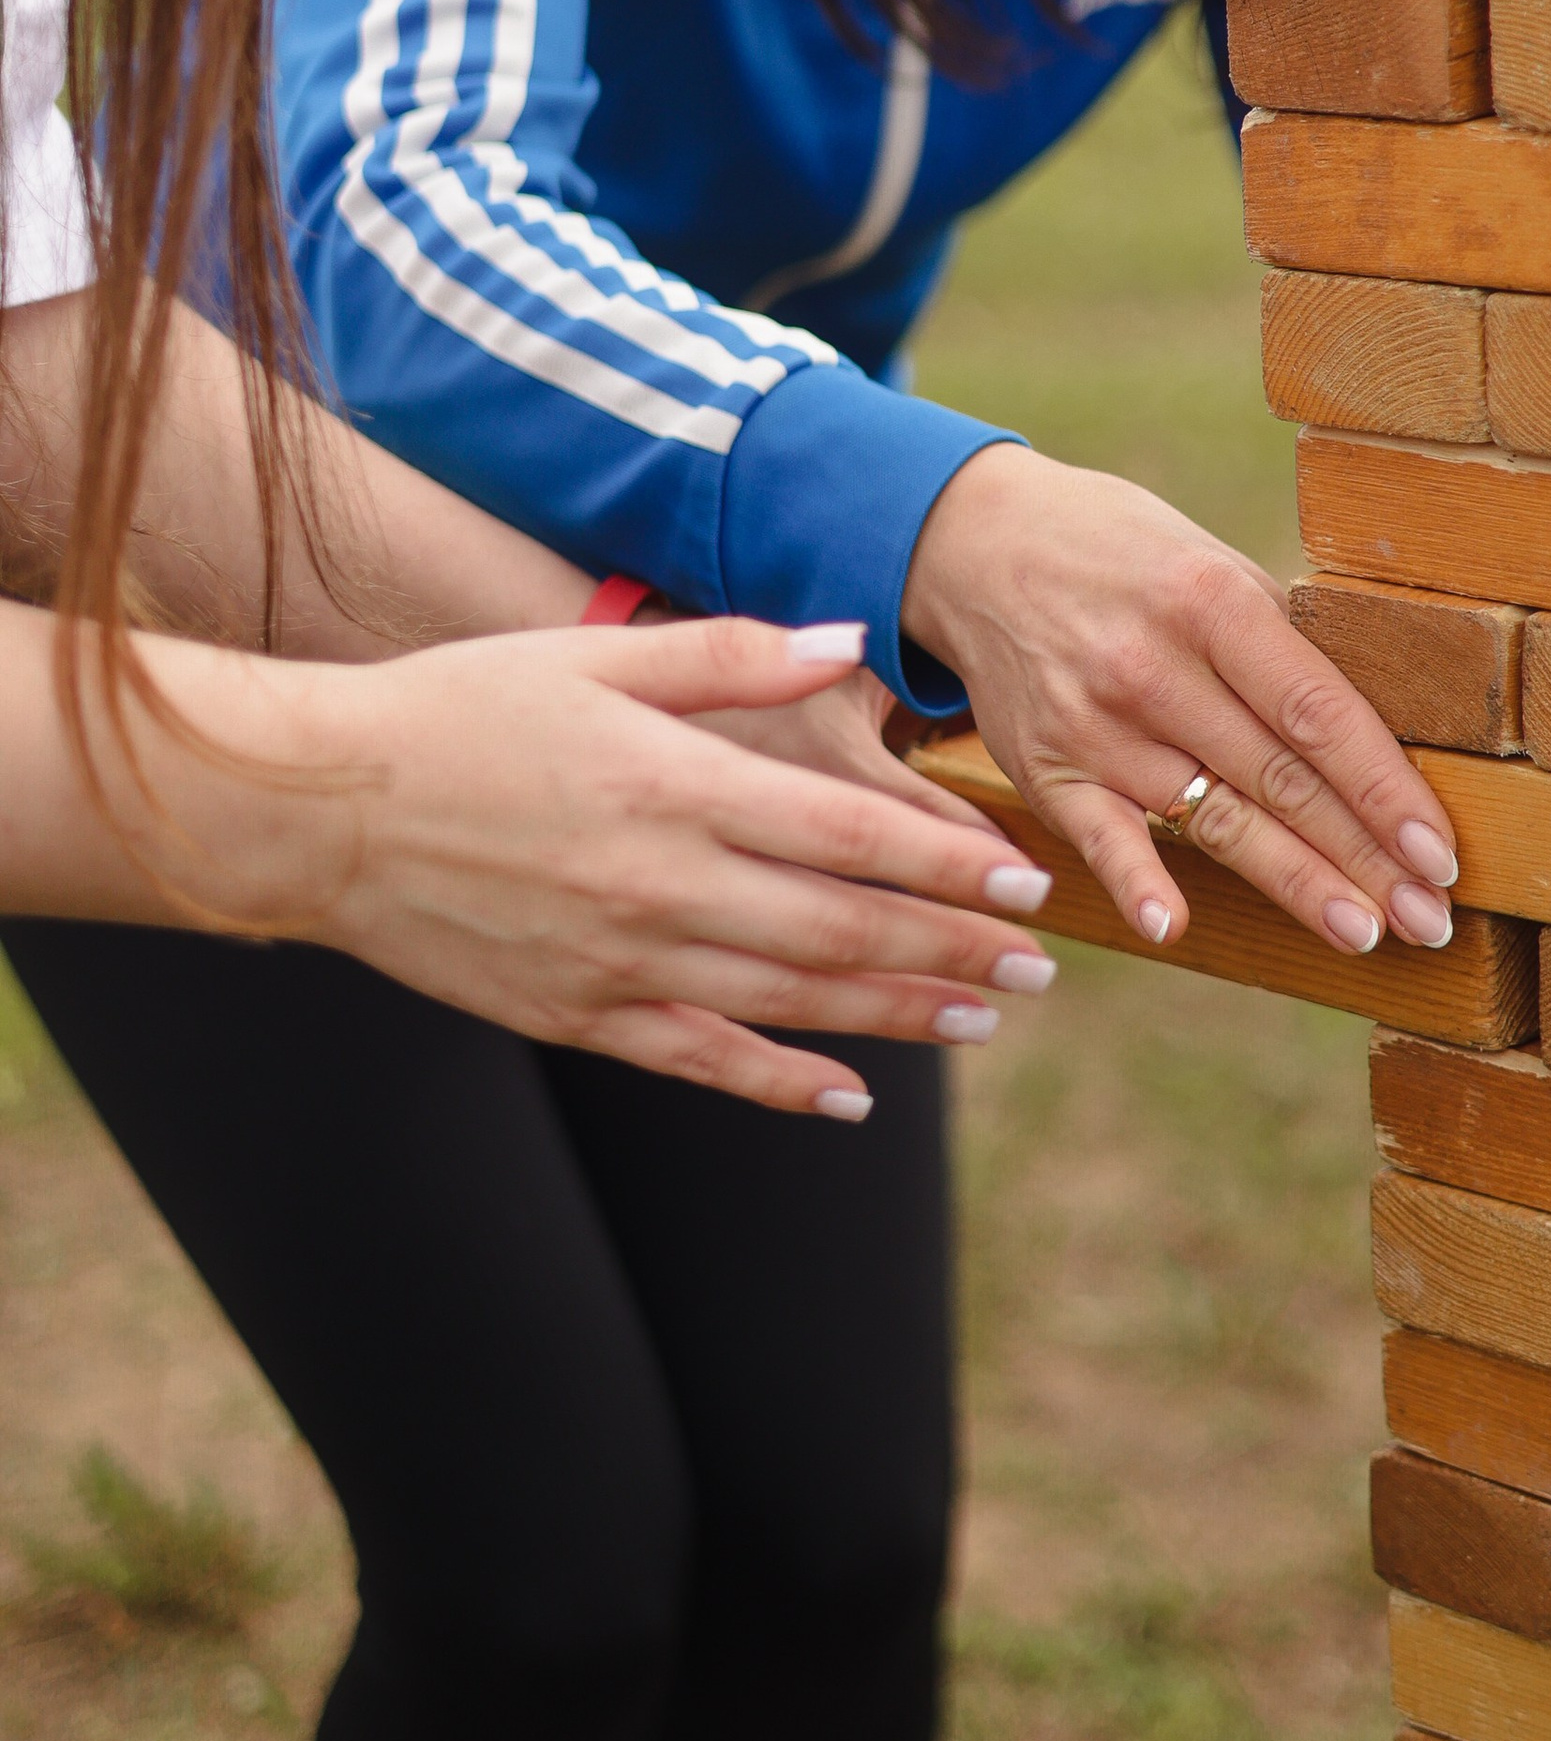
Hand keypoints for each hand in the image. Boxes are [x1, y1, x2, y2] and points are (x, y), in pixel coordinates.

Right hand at [179, 619, 1061, 1117]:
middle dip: (953, 948)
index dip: (948, 863)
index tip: (1024, 878)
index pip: (850, 836)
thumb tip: (850, 644)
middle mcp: (662, 885)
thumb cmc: (464, 708)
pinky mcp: (579, 1015)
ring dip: (897, 1013)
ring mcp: (620, 962)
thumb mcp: (598, 655)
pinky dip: (784, 1084)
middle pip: (842, 928)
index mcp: (676, 786)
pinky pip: (703, 1061)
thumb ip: (732, 655)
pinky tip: (851, 1096)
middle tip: (1040, 962)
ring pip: (791, 1002)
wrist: (321, 808)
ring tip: (982, 1014)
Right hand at [900, 445, 1458, 959]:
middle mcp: (1155, 668)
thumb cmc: (1125, 554)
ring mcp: (1097, 726)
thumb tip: (1383, 729)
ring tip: (1363, 932)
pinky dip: (1135, 882)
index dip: (1385, 789)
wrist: (978, 543)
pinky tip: (1173, 927)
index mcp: (1212, 604)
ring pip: (1215, 820)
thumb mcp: (1209, 562)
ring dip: (1294, 884)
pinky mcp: (1046, 770)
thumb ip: (1282, 643)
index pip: (1319, 714)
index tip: (1439, 850)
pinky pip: (1100, 838)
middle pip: (1280, 779)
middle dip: (1364, 856)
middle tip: (1430, 917)